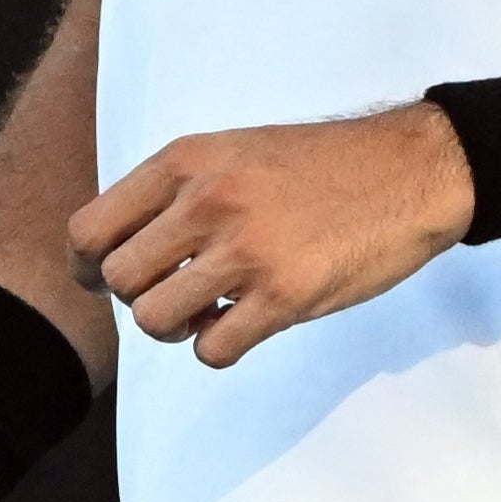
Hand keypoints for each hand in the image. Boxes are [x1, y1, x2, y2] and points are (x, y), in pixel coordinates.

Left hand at [77, 105, 473, 368]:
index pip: (90, 230)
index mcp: (186, 162)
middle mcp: (206, 201)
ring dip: (176, 329)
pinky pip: (212, 350)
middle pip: (117, 281)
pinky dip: (219, 348)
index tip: (108, 279)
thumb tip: (120, 245)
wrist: (412, 170)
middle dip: (139, 298)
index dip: (89, 267)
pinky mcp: (285, 294)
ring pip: (154, 320)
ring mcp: (245, 249)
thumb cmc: (322, 165)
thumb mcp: (234, 151)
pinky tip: (244, 325)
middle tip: (177, 294)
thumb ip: (176, 190)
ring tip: (210, 312)